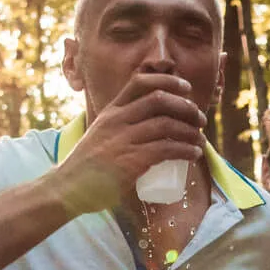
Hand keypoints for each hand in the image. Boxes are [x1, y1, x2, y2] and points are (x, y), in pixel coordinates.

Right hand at [53, 71, 207, 213]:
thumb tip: (149, 126)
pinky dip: (185, 150)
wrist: (67, 189)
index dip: (167, 80)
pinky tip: (194, 154)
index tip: (185, 88)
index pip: (140, 82)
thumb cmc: (85, 165)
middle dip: (185, 106)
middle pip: (159, 100)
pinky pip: (166, 149)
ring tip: (201, 140)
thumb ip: (119, 128)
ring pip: (167, 125)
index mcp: (110, 111)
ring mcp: (123, 140)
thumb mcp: (100, 134)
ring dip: (190, 131)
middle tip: (200, 119)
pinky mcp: (131, 161)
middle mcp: (117, 121)